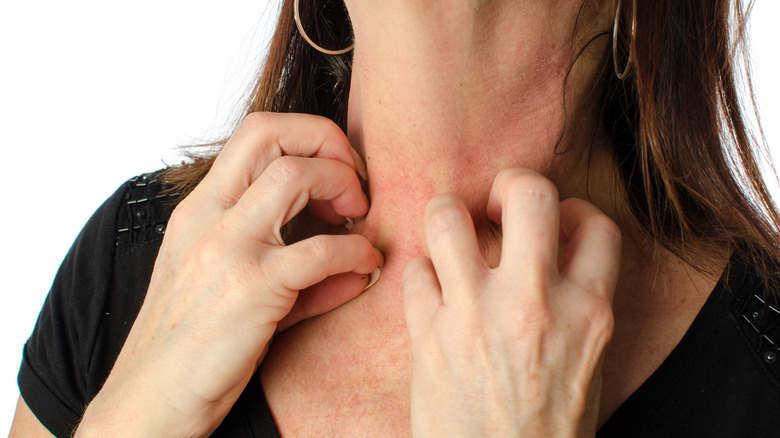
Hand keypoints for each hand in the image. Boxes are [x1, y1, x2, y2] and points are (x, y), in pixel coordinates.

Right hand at [76, 113, 382, 436]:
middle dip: (329, 142)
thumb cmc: (191, 346)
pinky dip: (356, 252)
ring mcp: (227, 249)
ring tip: (358, 218)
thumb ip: (295, 266)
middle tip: (355, 183)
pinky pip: (321, 251)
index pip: (255, 133)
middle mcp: (207, 217)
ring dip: (343, 186)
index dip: (309, 135)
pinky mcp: (250, 290)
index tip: (339, 169)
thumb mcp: (231, 287)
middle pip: (271, 133)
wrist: (149, 401)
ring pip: (295, 176)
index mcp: (199, 209)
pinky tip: (366, 267)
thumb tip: (358, 262)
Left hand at [403, 169, 620, 436]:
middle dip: (510, 183)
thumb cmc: (547, 427)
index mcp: (588, 313)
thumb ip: (577, 301)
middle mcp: (534, 304)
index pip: (595, 224)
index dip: (573, 211)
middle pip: (528, 193)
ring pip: (447, 217)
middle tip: (497, 204)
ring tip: (451, 235)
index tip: (555, 225)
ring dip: (446, 216)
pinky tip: (431, 292)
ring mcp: (476, 316)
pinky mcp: (428, 336)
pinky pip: (413, 271)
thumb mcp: (587, 361)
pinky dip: (420, 274)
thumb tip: (553, 248)